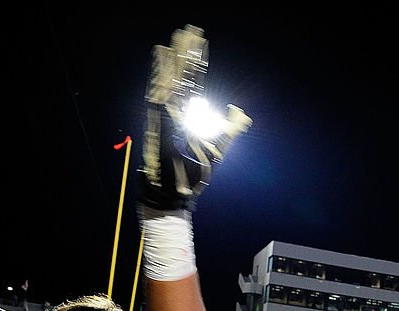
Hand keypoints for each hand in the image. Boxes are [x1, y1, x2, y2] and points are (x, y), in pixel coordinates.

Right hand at [141, 25, 251, 211]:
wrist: (176, 193)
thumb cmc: (194, 174)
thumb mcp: (219, 149)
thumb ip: (230, 129)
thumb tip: (239, 111)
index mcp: (191, 115)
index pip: (196, 82)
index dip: (199, 62)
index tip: (202, 42)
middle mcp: (178, 111)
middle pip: (184, 76)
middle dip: (187, 53)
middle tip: (191, 29)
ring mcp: (168, 115)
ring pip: (172, 79)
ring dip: (176, 58)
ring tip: (180, 37)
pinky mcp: (159, 121)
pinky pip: (158, 93)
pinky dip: (159, 74)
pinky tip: (161, 57)